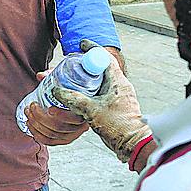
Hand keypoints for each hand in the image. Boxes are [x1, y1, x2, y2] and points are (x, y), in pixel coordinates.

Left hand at [25, 71, 89, 145]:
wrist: (79, 99)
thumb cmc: (74, 88)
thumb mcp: (67, 79)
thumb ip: (54, 75)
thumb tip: (40, 76)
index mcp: (87, 111)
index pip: (76, 117)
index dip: (62, 115)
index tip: (49, 108)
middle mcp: (82, 125)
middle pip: (60, 126)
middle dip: (41, 117)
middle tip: (32, 105)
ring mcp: (73, 134)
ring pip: (53, 134)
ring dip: (36, 124)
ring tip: (28, 111)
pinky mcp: (64, 139)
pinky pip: (49, 141)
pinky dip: (37, 134)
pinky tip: (29, 124)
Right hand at [53, 40, 151, 162]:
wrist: (133, 145)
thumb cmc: (118, 126)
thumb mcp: (90, 110)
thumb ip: (73, 99)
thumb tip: (56, 90)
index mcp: (117, 81)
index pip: (104, 57)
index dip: (91, 49)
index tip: (80, 45)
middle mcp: (119, 85)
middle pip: (101, 67)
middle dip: (86, 64)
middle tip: (72, 64)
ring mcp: (118, 95)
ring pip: (101, 80)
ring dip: (87, 78)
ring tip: (72, 79)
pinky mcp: (116, 105)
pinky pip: (101, 92)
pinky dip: (90, 90)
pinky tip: (80, 96)